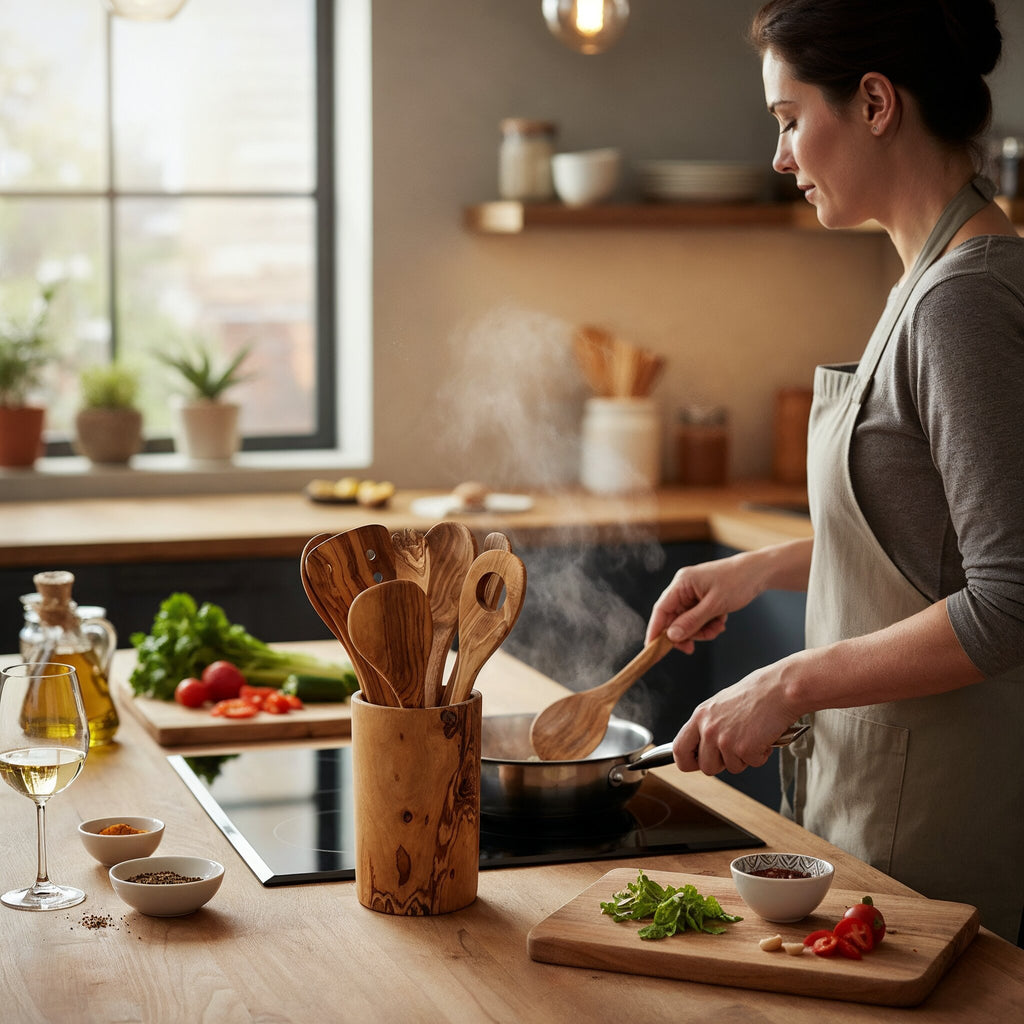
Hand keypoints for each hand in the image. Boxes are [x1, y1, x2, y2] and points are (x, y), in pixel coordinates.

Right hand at [645, 553, 762, 652]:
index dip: (655, 630)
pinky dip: (707, 624)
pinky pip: (697, 618)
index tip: (651, 649)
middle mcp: (683, 587)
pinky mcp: (701, 598)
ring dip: (701, 630)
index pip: (661, 610)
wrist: (758, 572)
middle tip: (695, 647)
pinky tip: (720, 621)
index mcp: (682, 583)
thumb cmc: (737, 582)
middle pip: (674, 618)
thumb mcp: (715, 606)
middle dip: (687, 633)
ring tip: (718, 627)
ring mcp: (692, 593)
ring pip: (687, 621)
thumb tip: (671, 636)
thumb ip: (692, 621)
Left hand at [670, 659, 800, 775]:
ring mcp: (725, 740)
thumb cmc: (756, 693)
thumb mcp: (721, 705)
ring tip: (753, 736)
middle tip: (737, 749)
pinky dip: (761, 755)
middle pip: (706, 767)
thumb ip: (709, 724)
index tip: (697, 762)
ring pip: (731, 768)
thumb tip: (703, 745)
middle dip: (723, 764)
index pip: (679, 749)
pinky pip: (752, 764)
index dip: (688, 761)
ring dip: (745, 758)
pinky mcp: (744, 749)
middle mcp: (708, 728)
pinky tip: (764, 736)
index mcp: (700, 716)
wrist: (779, 689)